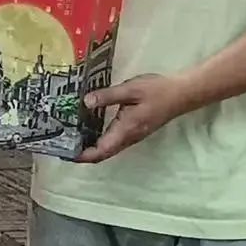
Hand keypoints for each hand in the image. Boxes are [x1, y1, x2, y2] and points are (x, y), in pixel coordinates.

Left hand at [77, 73, 197, 162]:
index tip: (67, 153)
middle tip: (64, 145)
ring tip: (72, 137)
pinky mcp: (135, 129)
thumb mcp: (130, 89)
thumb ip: (107, 96)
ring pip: (109, 148)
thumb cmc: (156, 91)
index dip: (84, 155)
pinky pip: (115, 141)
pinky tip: (91, 127)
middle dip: (84, 153)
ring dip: (91, 147)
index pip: (102, 150)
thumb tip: (85, 102)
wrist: (181, 94)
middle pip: (104, 152)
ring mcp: (133, 135)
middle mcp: (129, 137)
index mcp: (125, 130)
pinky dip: (100, 139)